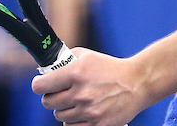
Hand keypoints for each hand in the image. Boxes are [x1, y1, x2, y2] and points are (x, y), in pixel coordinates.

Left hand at [32, 48, 146, 124]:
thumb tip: (48, 68)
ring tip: (76, 101)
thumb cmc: (111, 69)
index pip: (41, 86)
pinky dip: (74, 121)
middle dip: (51, 97)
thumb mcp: (88, 56)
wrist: (137, 84)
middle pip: (47, 102)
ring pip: (59, 115)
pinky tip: (82, 112)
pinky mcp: (96, 125)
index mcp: (76, 72)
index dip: (39, 84)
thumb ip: (67, 60)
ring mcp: (88, 111)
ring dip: (64, 109)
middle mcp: (80, 93)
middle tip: (60, 93)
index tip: (41, 85)